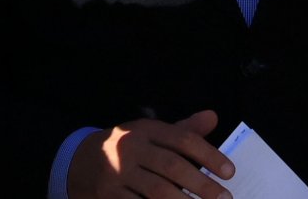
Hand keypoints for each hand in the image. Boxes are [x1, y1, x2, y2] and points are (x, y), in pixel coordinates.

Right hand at [68, 110, 232, 198]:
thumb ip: (183, 130)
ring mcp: (118, 173)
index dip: (209, 155)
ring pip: (157, 191)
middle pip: (172, 166)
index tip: (229, 172)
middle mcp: (131, 148)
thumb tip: (213, 117)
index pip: (183, 140)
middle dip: (201, 185)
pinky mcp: (108, 195)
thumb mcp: (151, 133)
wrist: (79, 162)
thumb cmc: (127, 148)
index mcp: (146, 130)